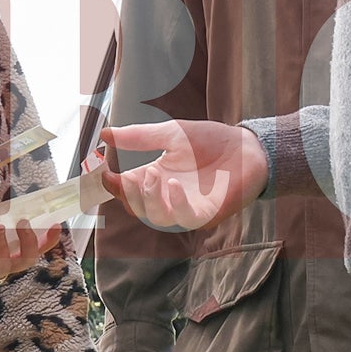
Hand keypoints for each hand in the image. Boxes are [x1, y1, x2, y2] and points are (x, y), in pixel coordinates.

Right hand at [103, 120, 268, 230]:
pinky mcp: (207, 214)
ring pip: (157, 217)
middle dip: (127, 195)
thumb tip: (105, 133)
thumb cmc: (210, 141)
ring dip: (149, 198)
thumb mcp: (170, 134)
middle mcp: (167, 197)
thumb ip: (139, 137)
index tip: (102, 172)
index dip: (111, 185)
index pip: (126, 189)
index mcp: (155, 179)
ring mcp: (186, 209)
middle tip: (125, 176)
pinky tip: (173, 185)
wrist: (248, 147)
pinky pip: (186, 218)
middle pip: (136, 207)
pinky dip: (176, 203)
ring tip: (151, 174)